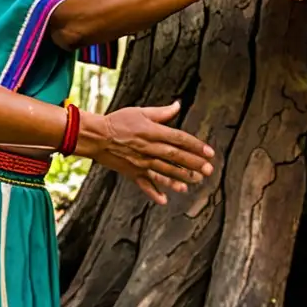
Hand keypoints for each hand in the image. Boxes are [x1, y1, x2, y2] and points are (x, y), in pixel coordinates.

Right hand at [90, 101, 215, 204]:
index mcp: (153, 132)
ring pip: (164, 172)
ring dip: (180, 178)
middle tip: (209, 170)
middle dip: (194, 164)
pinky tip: (165, 200)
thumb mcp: (140, 112)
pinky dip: (154, 193)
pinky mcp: (132, 172)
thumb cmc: (118, 121)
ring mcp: (141, 163)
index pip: (179, 139)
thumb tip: (177, 105)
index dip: (196, 146)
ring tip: (195, 182)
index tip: (210, 152)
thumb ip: (162, 113)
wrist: (96, 136)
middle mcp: (149, 149)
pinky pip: (144, 185)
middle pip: (175, 157)